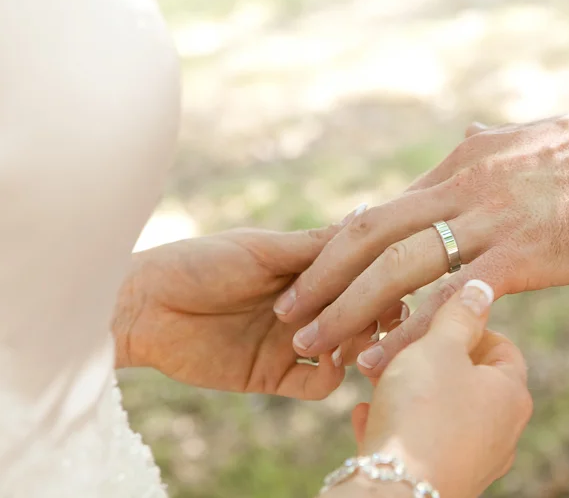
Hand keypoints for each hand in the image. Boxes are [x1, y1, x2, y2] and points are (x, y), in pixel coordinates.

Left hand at [114, 219, 401, 399]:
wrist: (143, 306)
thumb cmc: (198, 263)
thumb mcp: (261, 248)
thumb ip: (314, 247)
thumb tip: (367, 221)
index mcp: (304, 272)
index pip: (356, 277)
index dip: (376, 279)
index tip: (387, 278)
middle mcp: (304, 307)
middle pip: (358, 314)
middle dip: (372, 313)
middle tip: (376, 312)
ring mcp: (291, 342)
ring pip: (346, 350)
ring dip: (356, 343)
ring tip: (350, 335)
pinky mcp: (272, 376)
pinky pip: (317, 384)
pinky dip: (330, 376)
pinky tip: (326, 359)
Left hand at [275, 95, 568, 375]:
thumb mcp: (524, 139)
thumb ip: (484, 147)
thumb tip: (465, 140)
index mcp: (458, 166)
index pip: (382, 211)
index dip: (339, 250)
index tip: (312, 281)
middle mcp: (459, 189)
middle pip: (367, 235)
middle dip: (320, 276)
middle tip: (285, 313)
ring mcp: (488, 221)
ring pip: (395, 268)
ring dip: (345, 308)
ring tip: (311, 344)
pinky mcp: (522, 254)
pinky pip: (450, 300)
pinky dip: (408, 333)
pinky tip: (381, 362)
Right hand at [341, 280, 531, 497]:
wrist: (395, 493)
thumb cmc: (422, 413)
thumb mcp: (438, 348)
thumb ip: (459, 315)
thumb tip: (482, 288)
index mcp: (511, 395)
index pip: (502, 347)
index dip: (467, 327)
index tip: (432, 320)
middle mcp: (501, 432)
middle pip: (469, 380)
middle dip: (430, 358)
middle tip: (397, 345)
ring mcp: (473, 461)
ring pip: (442, 411)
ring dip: (410, 390)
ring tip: (376, 375)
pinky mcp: (442, 481)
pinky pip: (421, 444)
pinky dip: (399, 424)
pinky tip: (368, 414)